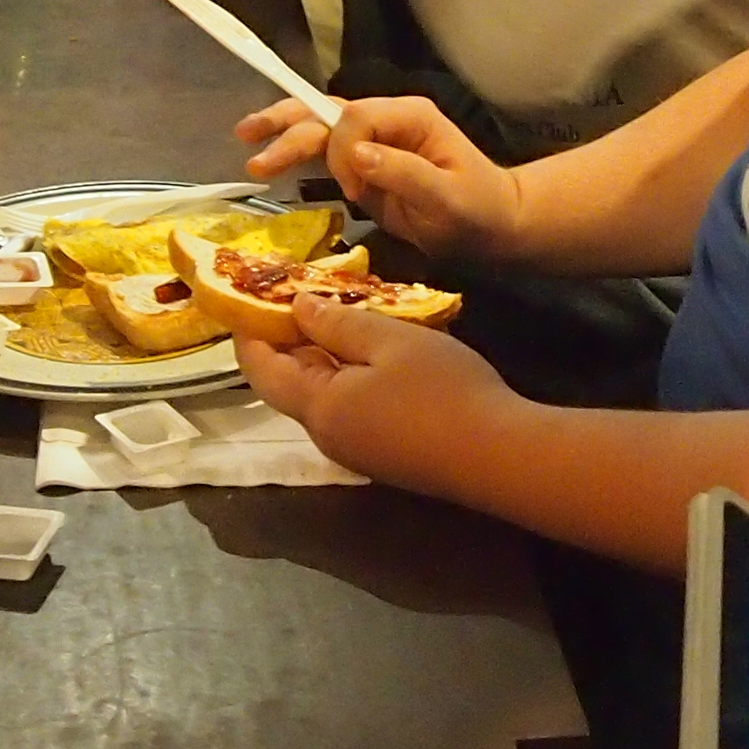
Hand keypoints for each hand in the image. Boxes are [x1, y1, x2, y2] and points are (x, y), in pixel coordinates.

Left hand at [234, 289, 515, 482]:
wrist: (499, 456)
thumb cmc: (442, 389)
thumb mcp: (390, 340)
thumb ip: (337, 322)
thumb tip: (296, 308)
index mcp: (318, 406)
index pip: (260, 367)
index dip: (249, 329)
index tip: (248, 292)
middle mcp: (326, 434)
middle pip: (286, 383)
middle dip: (285, 338)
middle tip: (295, 292)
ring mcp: (355, 449)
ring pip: (319, 395)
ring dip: (318, 355)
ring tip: (334, 311)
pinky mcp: (382, 454)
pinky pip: (346, 408)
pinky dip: (343, 375)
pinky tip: (368, 350)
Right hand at [235, 92, 525, 262]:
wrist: (495, 225)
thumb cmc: (479, 210)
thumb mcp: (448, 197)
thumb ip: (404, 173)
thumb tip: (356, 155)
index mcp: (410, 117)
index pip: (357, 117)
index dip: (343, 151)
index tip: (355, 193)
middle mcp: (388, 120)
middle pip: (328, 112)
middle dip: (288, 125)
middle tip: (249, 139)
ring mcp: (375, 141)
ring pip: (320, 126)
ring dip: (282, 132)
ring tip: (245, 140)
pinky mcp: (366, 165)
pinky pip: (325, 152)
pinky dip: (296, 154)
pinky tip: (268, 160)